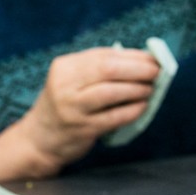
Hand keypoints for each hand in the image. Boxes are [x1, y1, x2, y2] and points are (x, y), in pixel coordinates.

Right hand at [0, 46, 158, 179]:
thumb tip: (144, 61)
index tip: (154, 58)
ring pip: (111, 92)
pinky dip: (132, 110)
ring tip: (151, 89)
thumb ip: (101, 69)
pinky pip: (113, 117)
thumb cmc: (66, 104)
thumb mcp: (74, 81)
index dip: (133, 55)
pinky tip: (142, 106)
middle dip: (138, 69)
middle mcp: (65, 85)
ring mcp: (72, 108)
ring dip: (137, 89)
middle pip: (108, 69)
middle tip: (157, 72)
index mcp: (65, 66)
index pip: (105, 55)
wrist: (38, 139)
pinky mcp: (81, 129)